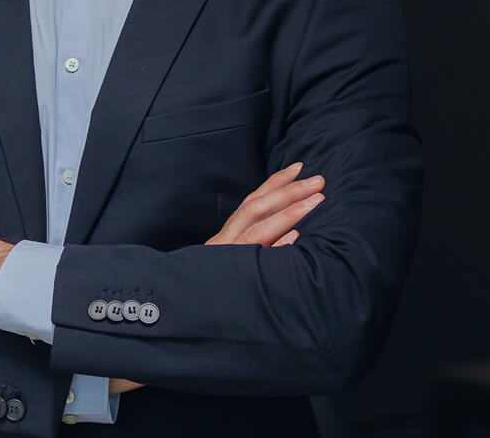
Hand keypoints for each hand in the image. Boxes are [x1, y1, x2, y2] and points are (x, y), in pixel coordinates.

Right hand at [104, 164, 323, 396]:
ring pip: (257, 231)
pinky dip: (274, 248)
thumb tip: (290, 234)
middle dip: (289, 192)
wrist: (170, 322)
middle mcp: (224, 244)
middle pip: (256, 209)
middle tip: (318, 180)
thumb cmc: (209, 292)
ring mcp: (226, 262)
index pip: (252, 201)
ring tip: (315, 201)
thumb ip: (250, 246)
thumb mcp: (227, 263)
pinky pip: (254, 262)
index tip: (298, 168)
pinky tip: (295, 239)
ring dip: (289, 213)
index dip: (275, 182)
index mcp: (226, 237)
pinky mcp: (231, 282)